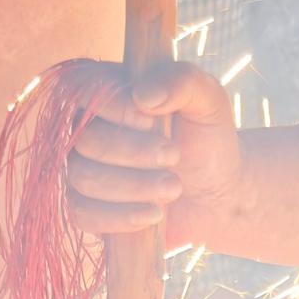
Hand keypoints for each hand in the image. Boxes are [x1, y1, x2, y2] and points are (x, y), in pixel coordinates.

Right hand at [67, 60, 244, 248]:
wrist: (219, 190)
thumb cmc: (207, 136)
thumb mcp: (208, 99)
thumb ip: (182, 81)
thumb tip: (143, 95)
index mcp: (104, 90)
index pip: (79, 89)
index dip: (111, 108)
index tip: (151, 121)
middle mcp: (84, 127)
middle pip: (83, 140)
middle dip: (132, 153)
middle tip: (174, 157)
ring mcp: (81, 167)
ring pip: (82, 177)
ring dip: (133, 186)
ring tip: (174, 187)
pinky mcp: (87, 206)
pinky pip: (81, 214)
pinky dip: (119, 217)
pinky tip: (154, 214)